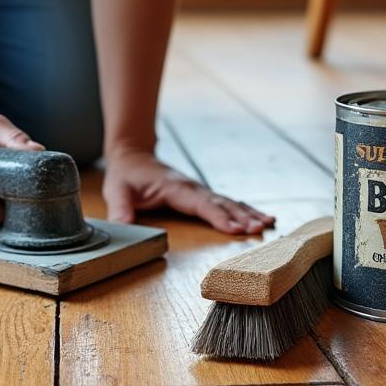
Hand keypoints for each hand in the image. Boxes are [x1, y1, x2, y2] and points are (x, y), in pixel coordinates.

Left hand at [103, 149, 274, 234]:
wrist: (132, 155)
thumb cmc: (126, 175)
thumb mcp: (116, 191)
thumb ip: (120, 209)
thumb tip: (123, 227)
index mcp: (175, 188)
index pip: (200, 204)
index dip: (218, 217)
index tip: (235, 229)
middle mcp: (192, 187)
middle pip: (221, 203)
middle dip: (241, 217)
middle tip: (259, 230)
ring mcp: (199, 190)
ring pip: (229, 202)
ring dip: (248, 213)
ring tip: (269, 224)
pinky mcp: (202, 194)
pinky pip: (227, 203)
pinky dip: (245, 210)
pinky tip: (262, 218)